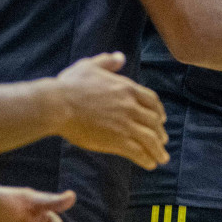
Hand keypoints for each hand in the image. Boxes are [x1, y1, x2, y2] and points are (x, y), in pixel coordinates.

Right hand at [51, 53, 169, 169]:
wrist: (57, 105)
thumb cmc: (69, 86)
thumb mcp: (90, 66)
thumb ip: (107, 62)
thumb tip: (120, 57)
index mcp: (127, 88)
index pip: (152, 101)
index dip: (159, 112)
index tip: (162, 120)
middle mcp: (131, 106)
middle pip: (154, 121)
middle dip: (160, 133)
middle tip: (163, 141)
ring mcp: (125, 124)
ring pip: (150, 138)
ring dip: (158, 150)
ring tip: (162, 159)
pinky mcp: (117, 140)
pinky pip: (138, 151)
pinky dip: (147, 158)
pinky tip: (150, 164)